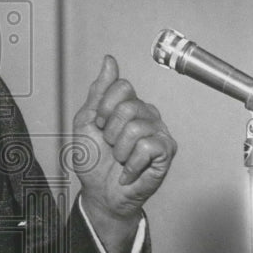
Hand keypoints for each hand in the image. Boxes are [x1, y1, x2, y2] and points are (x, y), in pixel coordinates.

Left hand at [72, 55, 176, 227]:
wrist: (99, 192)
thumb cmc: (94, 159)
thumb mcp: (87, 121)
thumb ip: (99, 91)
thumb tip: (109, 60)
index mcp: (130, 105)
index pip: (121, 87)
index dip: (103, 109)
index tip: (99, 126)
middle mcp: (148, 115)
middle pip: (127, 107)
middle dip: (110, 131)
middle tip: (111, 146)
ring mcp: (159, 132)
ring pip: (135, 128)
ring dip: (119, 150)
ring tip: (120, 158)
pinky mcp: (166, 152)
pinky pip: (146, 147)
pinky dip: (130, 164)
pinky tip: (128, 170)